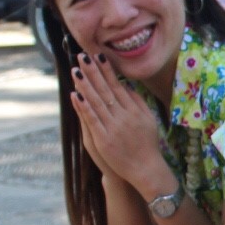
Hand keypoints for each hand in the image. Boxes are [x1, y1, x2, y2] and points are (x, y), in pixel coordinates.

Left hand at [71, 55, 173, 197]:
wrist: (146, 168)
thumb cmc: (147, 144)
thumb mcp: (149, 120)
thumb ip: (138, 102)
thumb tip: (126, 86)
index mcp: (134, 110)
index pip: (117, 85)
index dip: (106, 70)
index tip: (98, 56)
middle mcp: (124, 116)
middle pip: (105, 90)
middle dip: (93, 72)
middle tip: (82, 56)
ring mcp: (113, 127)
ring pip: (97, 102)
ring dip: (85, 85)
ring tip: (75, 70)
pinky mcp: (103, 139)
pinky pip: (92, 119)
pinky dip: (83, 107)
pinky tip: (75, 95)